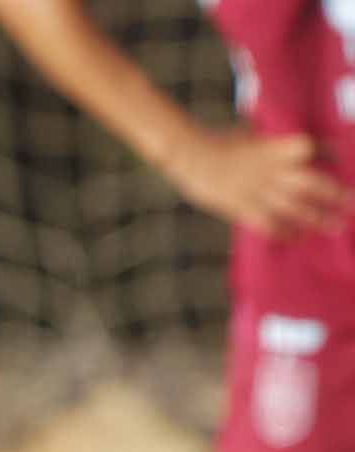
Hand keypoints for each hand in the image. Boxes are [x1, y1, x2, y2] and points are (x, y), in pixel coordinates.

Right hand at [166, 127, 348, 240]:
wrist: (192, 156)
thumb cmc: (220, 141)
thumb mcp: (251, 134)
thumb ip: (270, 143)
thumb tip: (285, 145)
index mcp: (275, 148)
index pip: (310, 149)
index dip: (327, 152)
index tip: (338, 156)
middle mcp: (272, 171)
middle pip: (311, 184)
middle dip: (334, 194)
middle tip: (351, 203)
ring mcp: (258, 192)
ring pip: (295, 209)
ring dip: (318, 218)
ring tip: (336, 225)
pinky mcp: (243, 209)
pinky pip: (270, 225)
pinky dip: (285, 232)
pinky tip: (298, 236)